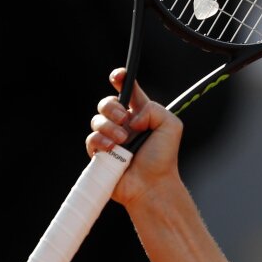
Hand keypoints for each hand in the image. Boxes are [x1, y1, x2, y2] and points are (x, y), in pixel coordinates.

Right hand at [87, 68, 183, 207]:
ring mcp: (110, 138)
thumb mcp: (170, 126)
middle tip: (124, 120)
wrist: (152, 184)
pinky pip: (91, 138)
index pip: (128, 90)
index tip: (118, 76)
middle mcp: (123, 124)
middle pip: (107, 103)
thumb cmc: (163, 158)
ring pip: (97, 119)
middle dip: (112, 107)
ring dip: (109, 127)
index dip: (120, 79)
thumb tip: (130, 116)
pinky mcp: (99, 153)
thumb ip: (154, 109)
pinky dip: (101, 141)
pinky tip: (112, 149)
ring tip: (123, 140)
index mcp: (140, 115)